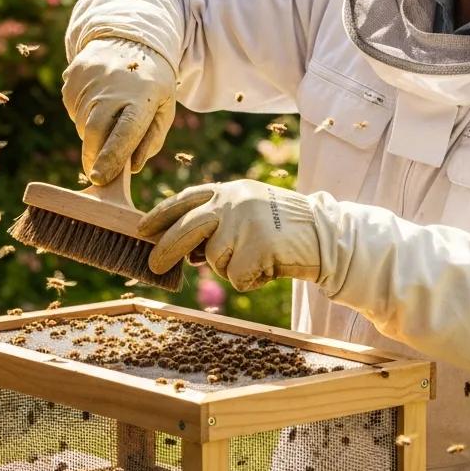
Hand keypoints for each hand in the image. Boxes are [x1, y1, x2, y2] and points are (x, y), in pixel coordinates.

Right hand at [62, 37, 175, 183]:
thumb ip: (151, 140)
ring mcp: (90, 78)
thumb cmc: (153, 84)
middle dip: (93, 156)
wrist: (131, 39)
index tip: (98, 178)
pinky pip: (73, 108)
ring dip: (92, 133)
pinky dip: (83, 115)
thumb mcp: (164, 109)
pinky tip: (98, 102)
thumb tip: (131, 168)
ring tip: (109, 118)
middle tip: (97, 173)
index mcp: (142, 96)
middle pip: (95, 130)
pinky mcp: (73, 75)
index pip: (125, 131)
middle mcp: (114, 86)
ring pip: (83, 122)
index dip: (111, 157)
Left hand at [138, 179, 321, 289]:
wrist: (328, 235)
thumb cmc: (287, 229)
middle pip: (187, 228)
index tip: (142, 229)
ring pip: (215, 259)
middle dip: (167, 249)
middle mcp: (234, 202)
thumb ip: (220, 225)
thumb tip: (186, 252)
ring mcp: (245, 222)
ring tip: (260, 257)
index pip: (187, 198)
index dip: (162, 214)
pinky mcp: (257, 245)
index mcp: (231, 190)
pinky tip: (270, 267)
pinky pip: (237, 277)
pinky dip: (252, 280)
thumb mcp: (250, 214)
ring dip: (232, 268)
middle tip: (154, 265)